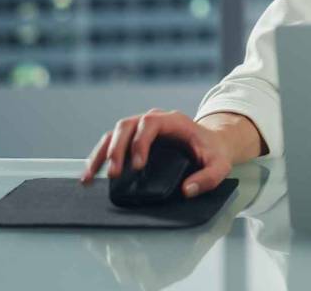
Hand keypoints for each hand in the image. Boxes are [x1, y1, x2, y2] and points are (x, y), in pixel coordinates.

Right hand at [78, 108, 253, 197]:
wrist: (212, 143)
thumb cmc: (213, 151)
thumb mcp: (220, 164)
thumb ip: (208, 177)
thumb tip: (187, 190)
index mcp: (173, 120)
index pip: (150, 124)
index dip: (140, 142)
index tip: (137, 166)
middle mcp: (153, 120)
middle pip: (126, 126)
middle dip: (116, 150)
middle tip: (113, 174)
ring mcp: (141, 129)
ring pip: (114, 133)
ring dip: (101, 154)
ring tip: (90, 177)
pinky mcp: (133, 140)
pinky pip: (111, 143)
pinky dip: (99, 158)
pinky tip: (90, 175)